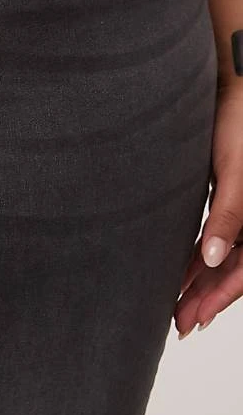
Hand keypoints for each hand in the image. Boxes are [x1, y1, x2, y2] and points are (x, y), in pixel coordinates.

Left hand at [174, 83, 242, 337]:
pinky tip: (184, 270)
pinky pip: (218, 235)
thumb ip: (227, 216)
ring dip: (202, 282)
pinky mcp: (229, 195)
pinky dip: (200, 256)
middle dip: (207, 299)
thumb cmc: (239, 125)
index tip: (194, 320)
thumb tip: (211, 259)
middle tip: (179, 325)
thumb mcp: (234, 174)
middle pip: (234, 269)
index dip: (220, 298)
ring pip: (224, 256)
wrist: (234, 89)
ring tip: (177, 307)